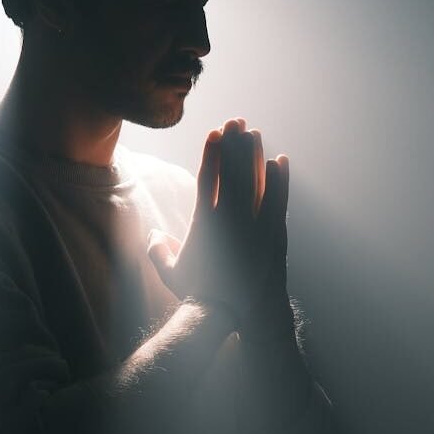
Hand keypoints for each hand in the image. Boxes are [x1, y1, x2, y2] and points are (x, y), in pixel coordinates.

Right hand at [148, 118, 290, 327]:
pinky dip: (280, 180)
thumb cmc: (196, 292)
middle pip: (235, 171)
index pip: (208, 177)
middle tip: (237, 120)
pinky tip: (280, 161)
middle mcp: (230, 219)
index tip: (215, 132)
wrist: (229, 313)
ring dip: (256, 154)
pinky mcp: (271, 235)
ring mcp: (254, 226)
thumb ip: (158, 248)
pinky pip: (277, 200)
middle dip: (235, 143)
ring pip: (258, 181)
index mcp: (204, 222)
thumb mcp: (169, 271)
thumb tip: (153, 233)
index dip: (212, 152)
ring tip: (256, 132)